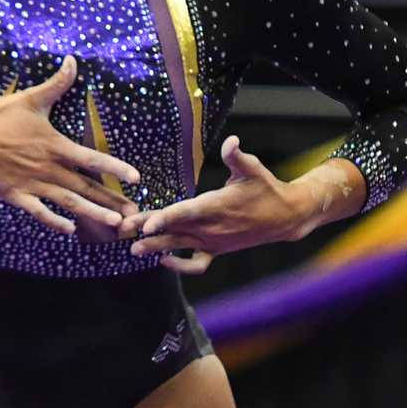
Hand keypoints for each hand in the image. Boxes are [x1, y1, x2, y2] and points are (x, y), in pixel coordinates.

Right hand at [0, 56, 141, 236]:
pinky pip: (40, 212)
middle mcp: (49, 168)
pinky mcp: (18, 195)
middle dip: (112, 200)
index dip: (115, 168)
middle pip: (86, 187)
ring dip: (94, 213)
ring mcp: (34, 184)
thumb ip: (56, 84)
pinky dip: (55, 222)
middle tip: (135, 212)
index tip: (136, 178)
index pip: (92, 159)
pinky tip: (70, 229)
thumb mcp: (30, 98)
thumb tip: (73, 61)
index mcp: (55, 146)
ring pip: (69, 203)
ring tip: (114, 223)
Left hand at [127, 134, 305, 272]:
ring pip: (180, 247)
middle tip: (122, 231)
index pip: (185, 214)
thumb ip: (237, 156)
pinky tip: (164, 260)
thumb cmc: (266, 188)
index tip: (144, 226)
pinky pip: (196, 263)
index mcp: (217, 206)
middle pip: (174, 230)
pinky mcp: (217, 250)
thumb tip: (232, 142)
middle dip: (147, 232)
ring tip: (133, 250)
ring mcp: (213, 241)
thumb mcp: (253, 169)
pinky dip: (180, 265)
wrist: (285, 216)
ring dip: (156, 248)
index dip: (163, 219)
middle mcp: (212, 227)